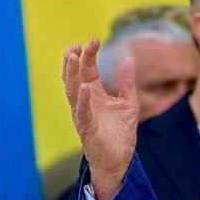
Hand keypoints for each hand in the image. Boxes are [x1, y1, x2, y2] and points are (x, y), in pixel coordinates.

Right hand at [63, 39, 138, 199]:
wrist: (119, 160)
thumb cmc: (120, 133)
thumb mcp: (128, 103)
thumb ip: (126, 83)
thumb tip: (128, 59)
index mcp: (94, 94)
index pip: (87, 69)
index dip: (89, 55)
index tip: (93, 39)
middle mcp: (85, 102)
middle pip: (75, 77)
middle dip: (74, 60)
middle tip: (76, 45)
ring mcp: (83, 115)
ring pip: (72, 91)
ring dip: (71, 74)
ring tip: (72, 57)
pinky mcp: (87, 129)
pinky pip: (82, 113)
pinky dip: (83, 101)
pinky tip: (85, 88)